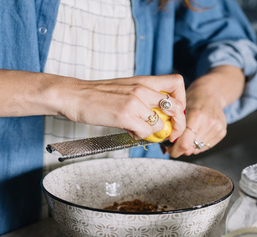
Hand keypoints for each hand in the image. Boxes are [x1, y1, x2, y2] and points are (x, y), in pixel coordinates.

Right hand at [56, 74, 186, 142]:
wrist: (74, 95)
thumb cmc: (97, 94)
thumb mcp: (125, 88)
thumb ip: (143, 96)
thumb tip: (158, 114)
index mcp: (144, 80)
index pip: (177, 82)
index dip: (181, 99)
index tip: (174, 112)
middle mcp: (142, 89)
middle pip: (177, 106)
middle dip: (178, 124)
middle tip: (170, 132)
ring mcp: (135, 102)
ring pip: (161, 123)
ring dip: (154, 132)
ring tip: (140, 130)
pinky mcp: (125, 115)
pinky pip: (145, 132)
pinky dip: (140, 136)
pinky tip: (130, 132)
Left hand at [166, 65, 243, 157]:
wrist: (212, 92)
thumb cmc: (193, 99)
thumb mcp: (179, 109)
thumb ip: (174, 128)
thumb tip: (167, 148)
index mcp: (197, 116)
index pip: (185, 143)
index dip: (175, 150)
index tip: (169, 149)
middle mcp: (209, 123)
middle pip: (191, 148)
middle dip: (180, 148)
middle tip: (174, 143)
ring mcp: (217, 128)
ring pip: (197, 149)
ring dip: (189, 146)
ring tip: (187, 136)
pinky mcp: (222, 132)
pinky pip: (205, 147)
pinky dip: (198, 144)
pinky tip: (196, 134)